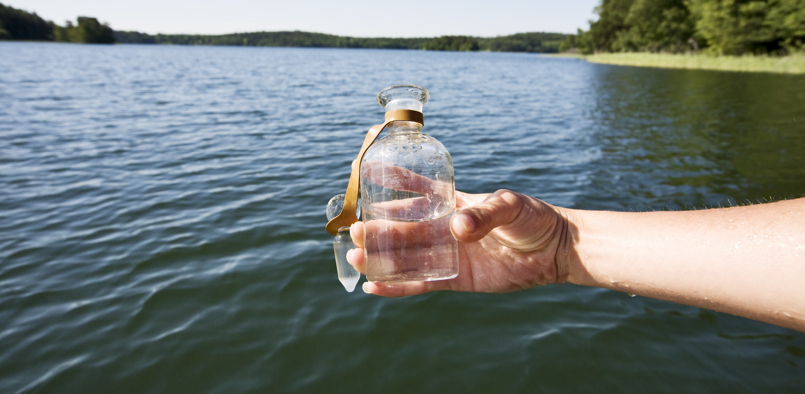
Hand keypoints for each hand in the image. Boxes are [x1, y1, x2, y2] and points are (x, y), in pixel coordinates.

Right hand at [347, 189, 571, 296]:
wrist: (553, 250)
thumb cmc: (533, 219)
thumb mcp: (510, 206)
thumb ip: (485, 214)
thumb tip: (457, 228)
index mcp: (453, 203)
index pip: (417, 190)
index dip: (393, 182)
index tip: (366, 174)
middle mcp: (444, 228)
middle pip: (403, 228)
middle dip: (378, 229)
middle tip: (354, 230)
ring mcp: (447, 254)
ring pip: (406, 257)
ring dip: (380, 257)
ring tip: (356, 256)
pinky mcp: (454, 279)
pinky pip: (420, 283)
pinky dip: (397, 286)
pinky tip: (373, 286)